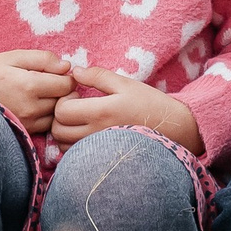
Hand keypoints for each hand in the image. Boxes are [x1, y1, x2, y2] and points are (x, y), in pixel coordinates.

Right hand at [0, 50, 73, 133]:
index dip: (67, 76)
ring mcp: (28, 123)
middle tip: (52, 82)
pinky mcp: (25, 132)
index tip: (58, 73)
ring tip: (43, 94)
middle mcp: (31, 108)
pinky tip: (37, 106)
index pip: (67, 84)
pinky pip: (48, 126)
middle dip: (63, 90)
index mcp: (30, 86)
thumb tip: (67, 66)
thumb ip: (43, 59)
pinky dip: (48, 116)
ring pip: (58, 115)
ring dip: (57, 105)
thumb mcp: (14, 57)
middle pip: (65, 100)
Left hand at [54, 66, 203, 155]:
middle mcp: (96, 134)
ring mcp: (99, 150)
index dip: (63, 100)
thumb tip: (74, 72)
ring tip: (81, 119)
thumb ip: (98, 76)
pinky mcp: (102, 159)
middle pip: (58, 130)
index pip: (62, 111)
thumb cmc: (149, 103)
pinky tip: (87, 132)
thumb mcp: (125, 84)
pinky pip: (75, 155)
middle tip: (76, 106)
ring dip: (65, 131)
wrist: (172, 129)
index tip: (76, 94)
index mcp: (102, 112)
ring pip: (63, 145)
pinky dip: (73, 143)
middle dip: (60, 116)